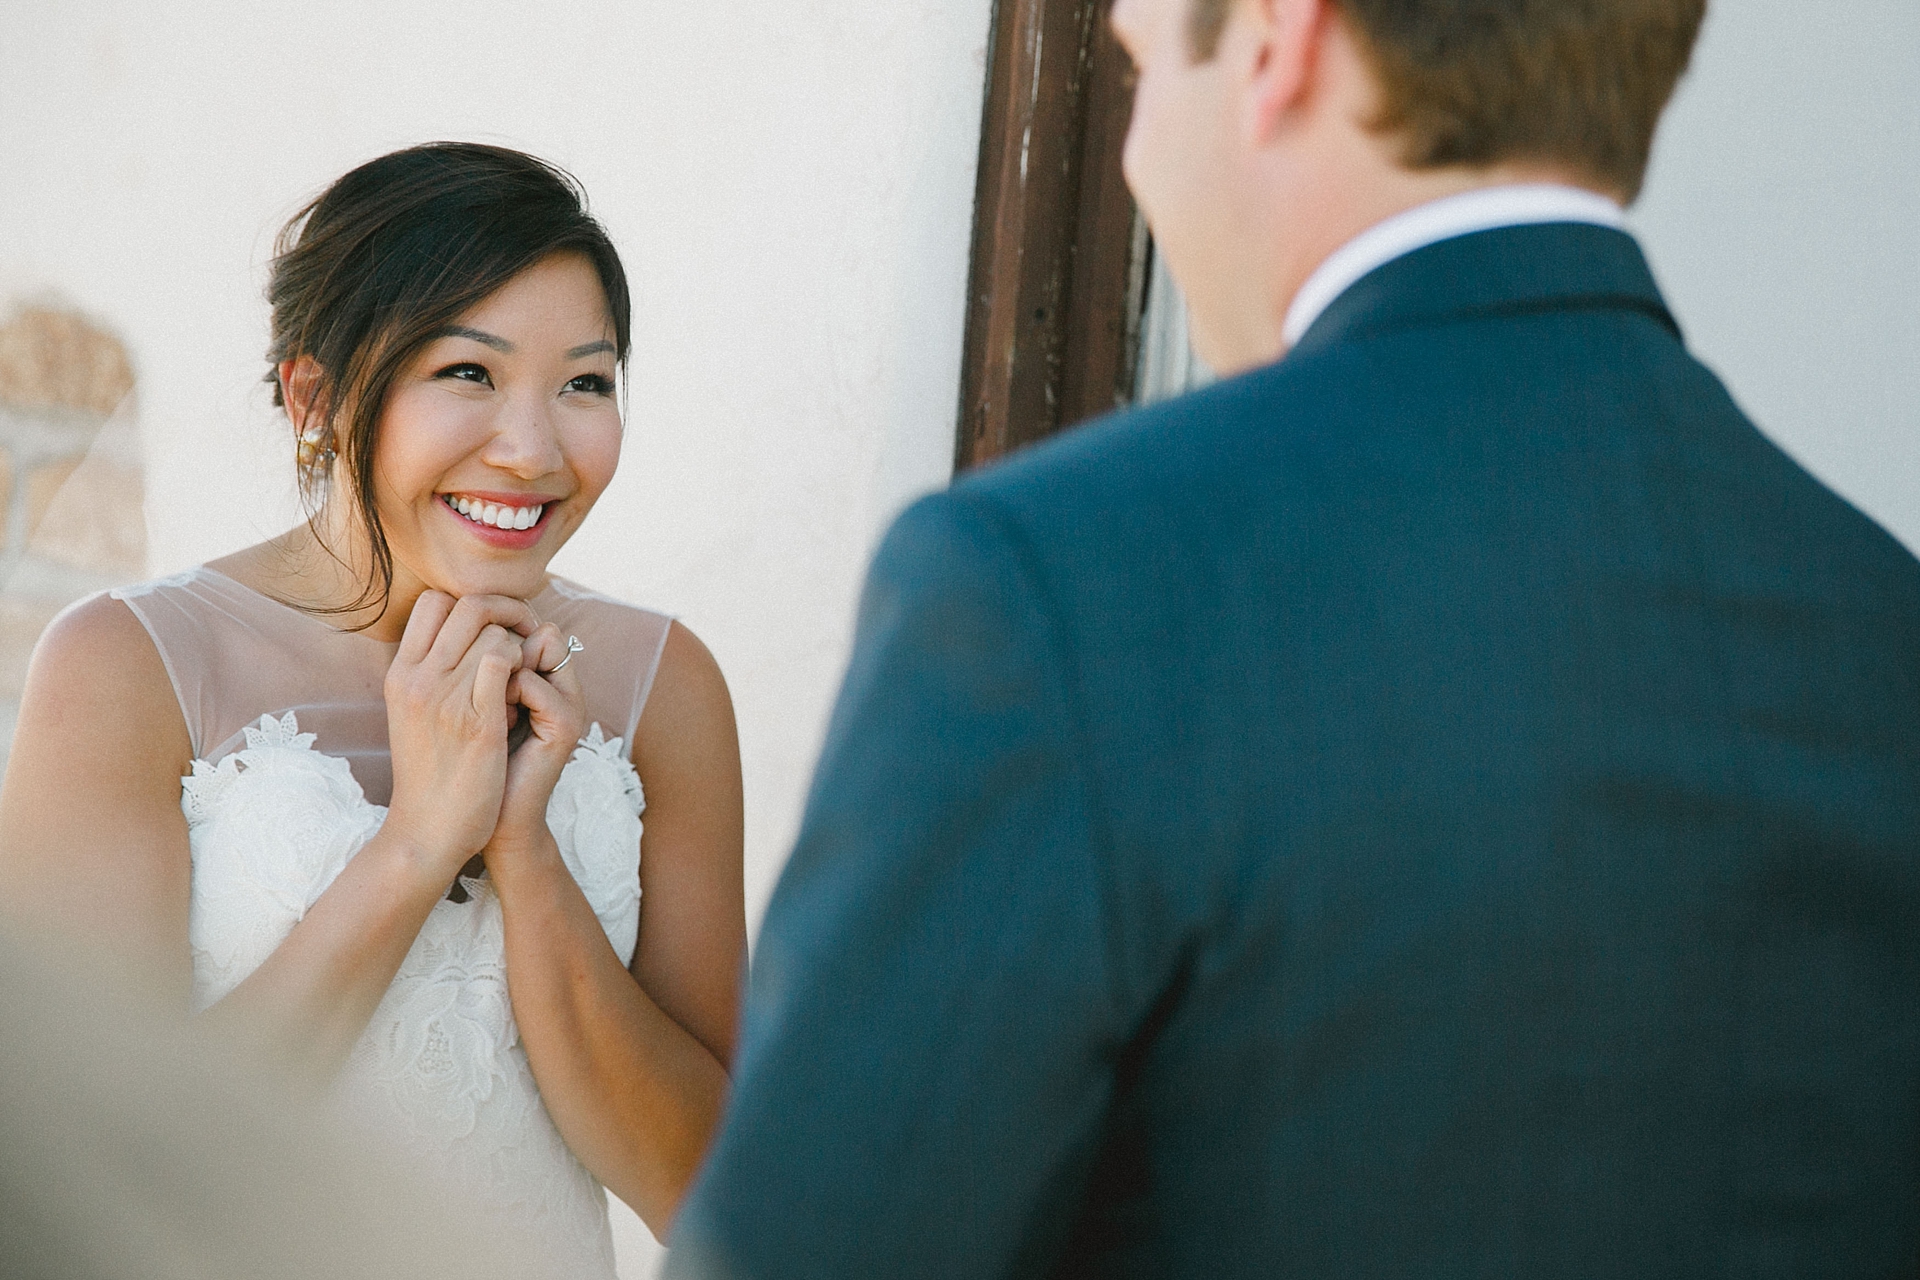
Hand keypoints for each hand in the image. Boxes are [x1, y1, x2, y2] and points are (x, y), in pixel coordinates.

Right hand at [382, 592, 539, 882]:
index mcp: (399, 674)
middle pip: (467, 605)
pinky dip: (523, 668)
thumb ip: (432, 673)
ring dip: (518, 648)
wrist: (427, 831)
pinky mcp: (476, 722)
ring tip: (519, 679)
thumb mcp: (413, 714)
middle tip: (524, 637)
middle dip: (506, 612)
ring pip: (492, 631)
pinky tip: (522, 697)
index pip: (433, 602)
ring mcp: (444, 698)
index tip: (494, 626)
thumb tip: (468, 638)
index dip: (472, 605)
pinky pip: (504, 661)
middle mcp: (417, 679)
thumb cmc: (429, 773)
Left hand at [487, 624, 588, 863]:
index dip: (496, 635)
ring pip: (535, 649)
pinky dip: (502, 695)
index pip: (530, 624)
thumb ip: (483, 667)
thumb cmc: (469, 762)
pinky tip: (493, 725)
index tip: (475, 674)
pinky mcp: (566, 726)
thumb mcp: (474, 704)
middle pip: (540, 630)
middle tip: (484, 693)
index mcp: (546, 679)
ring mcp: (570, 705)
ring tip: (489, 709)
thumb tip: (468, 626)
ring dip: (498, 670)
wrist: (479, 820)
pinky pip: (529, 682)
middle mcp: (565, 687)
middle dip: (499, 649)